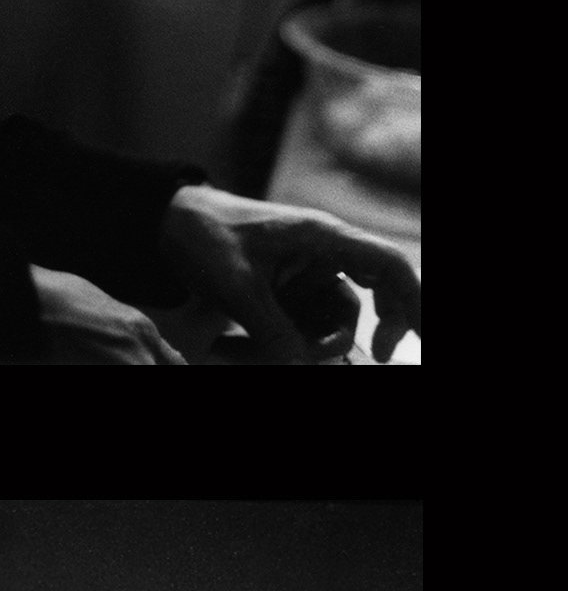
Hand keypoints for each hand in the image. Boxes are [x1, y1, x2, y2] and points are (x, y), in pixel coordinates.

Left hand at [154, 193, 418, 361]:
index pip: (389, 265)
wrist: (172, 225)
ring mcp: (310, 272)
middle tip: (377, 356)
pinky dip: (290, 342)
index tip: (418, 336)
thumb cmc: (206, 237)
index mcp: (324, 237)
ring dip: (314, 342)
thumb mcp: (236, 285)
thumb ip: (270, 328)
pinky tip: (240, 344)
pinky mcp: (293, 290)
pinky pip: (309, 324)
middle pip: (379, 290)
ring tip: (250, 349)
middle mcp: (326, 253)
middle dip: (380, 325)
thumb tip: (299, 365)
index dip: (413, 300)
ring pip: (339, 318)